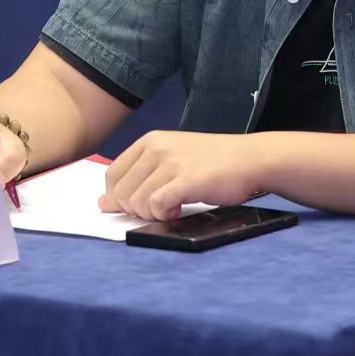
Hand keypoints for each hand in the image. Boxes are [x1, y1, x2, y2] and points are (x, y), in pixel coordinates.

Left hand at [99, 130, 264, 219]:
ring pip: (137, 202)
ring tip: (171, 208)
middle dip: (136, 209)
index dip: (116, 197)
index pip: (113, 174)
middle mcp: (156, 149)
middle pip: (122, 192)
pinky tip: (178, 210)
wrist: (250, 158)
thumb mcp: (172, 159)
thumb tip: (105, 203)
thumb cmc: (212, 162)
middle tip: (159, 209)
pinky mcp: (186, 180)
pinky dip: (164, 214)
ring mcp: (171, 163)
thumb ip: (140, 177)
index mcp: (149, 141)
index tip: (133, 207)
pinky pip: (157, 205)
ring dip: (152, 213)